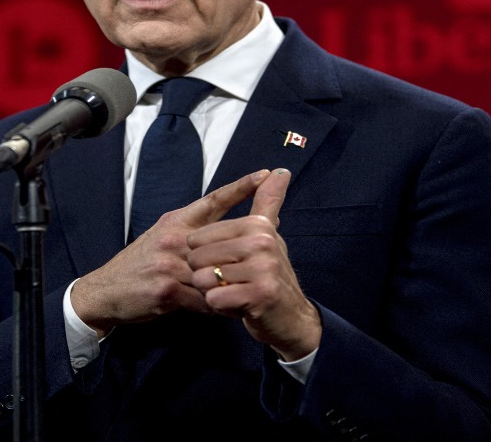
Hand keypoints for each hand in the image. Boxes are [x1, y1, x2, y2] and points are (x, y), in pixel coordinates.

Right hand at [71, 170, 274, 335]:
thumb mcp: (161, 236)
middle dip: (247, 250)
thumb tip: (224, 229)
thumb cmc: (138, 265)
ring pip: (216, 275)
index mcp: (176, 222)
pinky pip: (204, 300)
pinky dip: (215, 306)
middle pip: (224, 241)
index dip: (241, 187)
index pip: (214, 200)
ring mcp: (171, 265)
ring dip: (232, 285)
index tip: (266, 175)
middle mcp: (175, 238)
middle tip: (272, 252)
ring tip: (251, 289)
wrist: (106, 291)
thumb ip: (191, 231)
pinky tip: (225, 310)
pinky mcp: (167, 291)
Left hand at [186, 169, 321, 360]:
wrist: (292, 319)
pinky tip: (238, 307)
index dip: (204, 257)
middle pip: (197, 258)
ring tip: (234, 293)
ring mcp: (263, 269)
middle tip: (230, 282)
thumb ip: (267, 202)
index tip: (229, 264)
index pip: (198, 238)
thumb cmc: (271, 276)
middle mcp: (262, 243)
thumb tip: (279, 171)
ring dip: (212, 293)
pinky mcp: (260, 296)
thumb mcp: (268, 235)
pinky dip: (220, 308)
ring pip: (204, 280)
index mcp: (258, 226)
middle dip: (206, 276)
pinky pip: (214, 300)